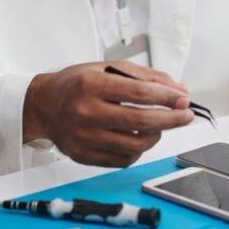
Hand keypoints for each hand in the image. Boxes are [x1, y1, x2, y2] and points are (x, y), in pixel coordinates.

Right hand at [22, 60, 193, 166]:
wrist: (42, 105)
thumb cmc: (76, 83)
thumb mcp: (107, 68)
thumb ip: (144, 77)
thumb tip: (177, 90)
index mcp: (91, 85)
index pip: (139, 94)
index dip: (167, 98)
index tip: (183, 99)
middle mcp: (86, 112)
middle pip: (140, 122)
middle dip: (171, 119)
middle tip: (186, 116)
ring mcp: (84, 137)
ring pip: (135, 144)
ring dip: (156, 135)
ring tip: (160, 125)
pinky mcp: (84, 156)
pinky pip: (122, 159)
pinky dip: (138, 150)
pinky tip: (140, 138)